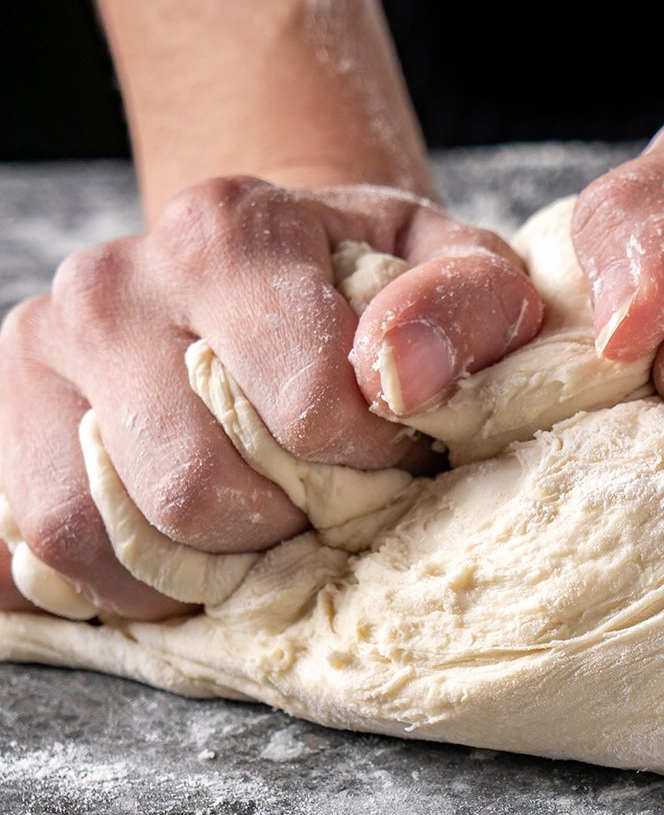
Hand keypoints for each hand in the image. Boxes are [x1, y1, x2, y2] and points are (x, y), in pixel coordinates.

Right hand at [0, 176, 541, 619]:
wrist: (270, 265)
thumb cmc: (368, 281)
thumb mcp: (452, 265)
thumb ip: (467, 304)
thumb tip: (403, 376)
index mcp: (229, 232)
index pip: (305, 409)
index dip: (368, 460)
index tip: (389, 449)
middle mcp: (111, 284)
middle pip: (194, 490)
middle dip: (280, 525)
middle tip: (320, 497)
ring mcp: (41, 351)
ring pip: (97, 533)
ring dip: (194, 569)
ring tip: (256, 525)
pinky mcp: (5, 416)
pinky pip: (31, 551)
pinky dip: (110, 582)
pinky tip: (175, 554)